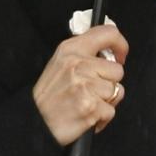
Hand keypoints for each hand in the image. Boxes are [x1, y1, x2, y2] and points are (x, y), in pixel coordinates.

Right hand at [33, 23, 128, 145]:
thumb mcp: (60, 63)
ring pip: (117, 91)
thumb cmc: (49, 95)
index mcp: (72, 49)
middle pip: (117, 70)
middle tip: (92, 90)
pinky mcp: (91, 106)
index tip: (120, 56)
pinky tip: (86, 115)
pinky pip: (111, 111)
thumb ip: (84, 54)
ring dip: (106, 101)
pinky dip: (102, 118)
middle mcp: (79, 64)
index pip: (108, 33)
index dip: (120, 45)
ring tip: (87, 103)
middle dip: (109, 82)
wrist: (35, 122)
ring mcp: (86, 86)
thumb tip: (109, 52)